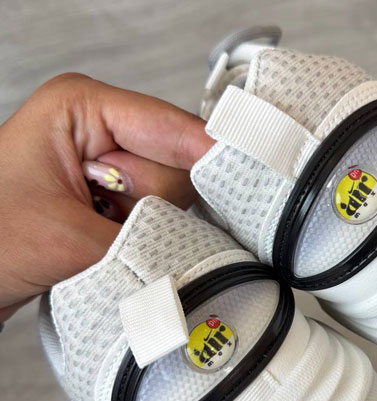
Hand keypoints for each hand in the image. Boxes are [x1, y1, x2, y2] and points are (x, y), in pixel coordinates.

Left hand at [0, 73, 212, 321]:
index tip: (250, 176)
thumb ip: (144, 243)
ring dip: (151, 228)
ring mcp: (113, 167)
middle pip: (178, 168)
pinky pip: (161, 217)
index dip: (209, 156)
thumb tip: (203, 256)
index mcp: (84, 110)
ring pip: (174, 199)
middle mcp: (104, 132)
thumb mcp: (68, 239)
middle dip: (158, 207)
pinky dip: (150, 239)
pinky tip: (115, 246)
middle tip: (115, 226)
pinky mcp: (118, 199)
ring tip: (102, 239)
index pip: (171, 128)